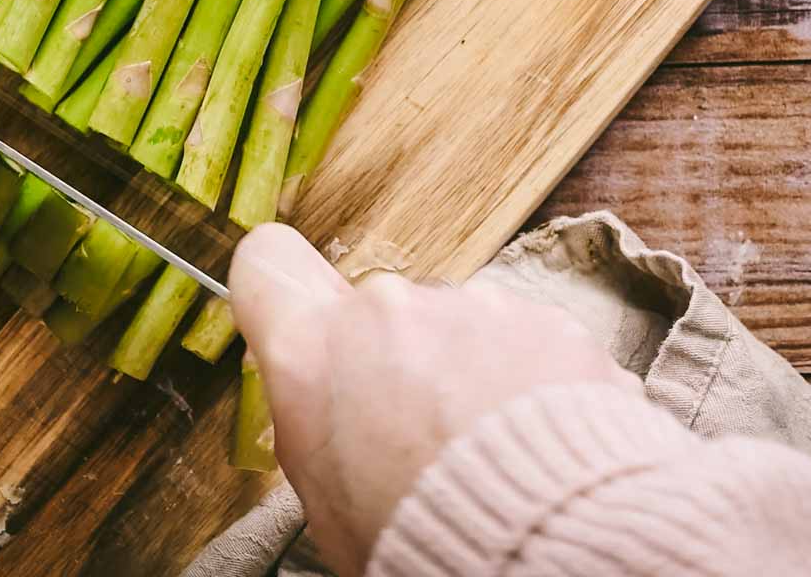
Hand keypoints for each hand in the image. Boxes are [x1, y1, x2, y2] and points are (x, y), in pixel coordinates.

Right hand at [230, 224, 638, 576]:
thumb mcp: (325, 495)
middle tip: (415, 428)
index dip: (283, 288)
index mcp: (312, 351)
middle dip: (390, 353)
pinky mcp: (541, 318)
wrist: (543, 548)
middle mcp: (385, 310)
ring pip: (450, 323)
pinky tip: (527, 434)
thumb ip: (315, 415)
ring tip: (483, 442)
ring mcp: (468, 307)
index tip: (301, 314)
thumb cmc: (426, 541)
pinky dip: (523, 376)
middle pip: (373, 307)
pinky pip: (519, 337)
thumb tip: (322, 395)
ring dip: (461, 367)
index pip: (267, 262)